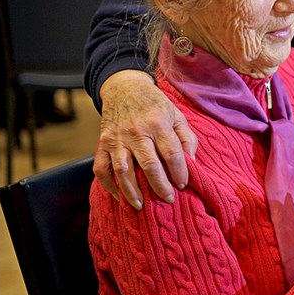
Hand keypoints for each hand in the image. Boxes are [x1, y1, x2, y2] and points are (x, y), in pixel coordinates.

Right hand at [94, 70, 197, 208]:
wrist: (124, 88)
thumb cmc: (154, 105)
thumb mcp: (176, 115)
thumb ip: (187, 138)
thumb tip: (192, 163)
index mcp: (158, 123)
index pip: (172, 152)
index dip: (179, 171)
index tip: (183, 184)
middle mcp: (137, 131)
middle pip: (149, 164)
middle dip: (160, 185)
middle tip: (168, 199)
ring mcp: (117, 139)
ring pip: (123, 170)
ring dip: (132, 191)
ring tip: (141, 206)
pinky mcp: (102, 143)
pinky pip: (101, 169)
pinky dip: (108, 185)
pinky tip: (119, 196)